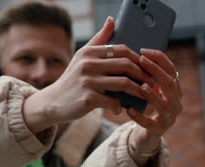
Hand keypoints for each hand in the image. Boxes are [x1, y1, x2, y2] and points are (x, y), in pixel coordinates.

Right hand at [23, 17, 152, 132]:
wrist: (53, 102)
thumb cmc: (72, 79)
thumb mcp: (82, 57)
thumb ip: (99, 39)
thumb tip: (112, 20)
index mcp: (89, 53)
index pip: (122, 50)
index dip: (139, 59)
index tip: (148, 67)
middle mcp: (87, 65)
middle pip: (126, 65)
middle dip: (143, 74)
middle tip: (152, 83)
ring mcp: (87, 82)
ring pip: (123, 83)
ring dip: (138, 91)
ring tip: (143, 96)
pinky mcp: (88, 99)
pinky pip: (113, 101)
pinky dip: (120, 106)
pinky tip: (120, 108)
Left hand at [126, 48, 182, 164]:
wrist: (144, 135)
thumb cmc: (143, 107)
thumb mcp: (145, 90)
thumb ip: (143, 76)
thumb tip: (130, 53)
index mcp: (173, 90)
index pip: (171, 70)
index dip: (159, 59)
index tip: (143, 50)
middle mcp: (175, 102)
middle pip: (170, 84)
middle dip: (156, 71)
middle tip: (141, 61)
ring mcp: (168, 118)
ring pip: (163, 105)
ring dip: (152, 94)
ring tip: (140, 86)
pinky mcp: (158, 131)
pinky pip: (150, 124)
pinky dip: (139, 117)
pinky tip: (128, 109)